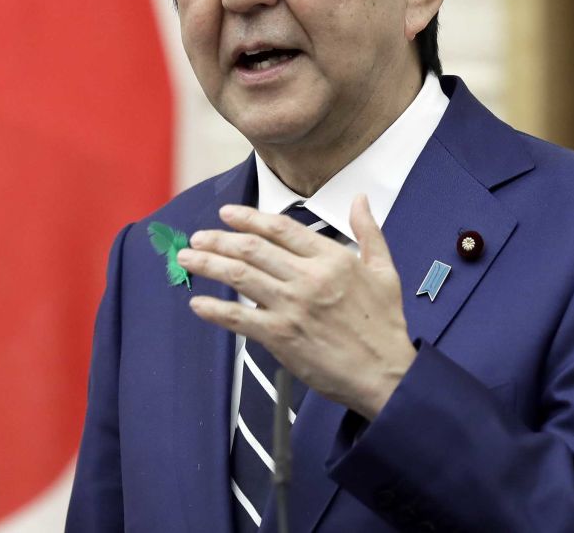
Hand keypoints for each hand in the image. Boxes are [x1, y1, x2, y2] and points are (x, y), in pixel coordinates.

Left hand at [177, 194, 416, 419]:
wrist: (386, 375)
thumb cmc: (384, 325)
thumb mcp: (384, 270)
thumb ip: (368, 231)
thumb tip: (360, 198)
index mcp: (331, 259)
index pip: (280, 228)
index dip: (249, 218)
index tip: (226, 214)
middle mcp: (308, 278)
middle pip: (252, 248)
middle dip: (218, 239)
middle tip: (196, 237)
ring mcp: (292, 307)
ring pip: (240, 276)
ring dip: (208, 265)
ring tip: (187, 259)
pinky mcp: (281, 337)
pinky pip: (240, 319)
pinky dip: (215, 310)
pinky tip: (197, 303)